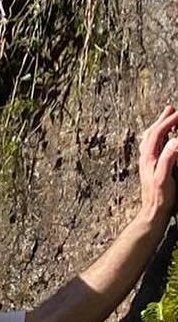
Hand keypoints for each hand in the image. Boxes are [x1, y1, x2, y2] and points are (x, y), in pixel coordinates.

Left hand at [137, 105, 177, 226]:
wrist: (153, 213)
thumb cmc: (159, 197)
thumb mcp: (164, 177)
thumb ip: (168, 158)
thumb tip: (174, 141)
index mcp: (149, 158)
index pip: (158, 133)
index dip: (169, 121)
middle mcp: (146, 158)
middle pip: (152, 133)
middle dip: (162, 120)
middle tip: (171, 109)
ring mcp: (148, 163)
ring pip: (151, 139)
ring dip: (160, 127)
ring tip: (167, 119)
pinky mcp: (151, 168)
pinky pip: (154, 147)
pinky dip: (159, 138)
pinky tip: (163, 141)